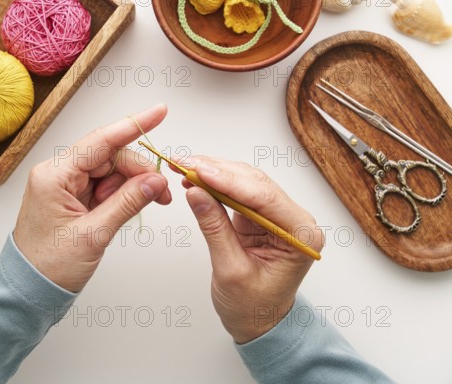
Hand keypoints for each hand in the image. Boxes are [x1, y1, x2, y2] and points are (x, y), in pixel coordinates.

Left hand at [13, 105, 171, 292]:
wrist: (29, 290)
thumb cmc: (48, 267)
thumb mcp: (93, 235)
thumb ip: (127, 203)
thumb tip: (156, 181)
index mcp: (54, 176)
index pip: (100, 141)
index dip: (134, 125)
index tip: (159, 112)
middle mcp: (58, 174)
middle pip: (110, 155)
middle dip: (139, 170)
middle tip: (162, 191)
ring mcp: (65, 185)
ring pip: (111, 170)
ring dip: (133, 184)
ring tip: (151, 202)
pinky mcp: (72, 197)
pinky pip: (105, 185)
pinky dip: (122, 193)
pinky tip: (133, 204)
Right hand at [182, 157, 322, 343]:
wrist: (258, 322)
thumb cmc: (254, 307)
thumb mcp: (230, 270)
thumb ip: (214, 228)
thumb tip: (196, 193)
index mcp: (301, 236)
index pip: (265, 197)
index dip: (230, 180)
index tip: (201, 170)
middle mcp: (294, 221)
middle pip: (255, 183)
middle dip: (218, 172)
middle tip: (186, 164)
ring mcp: (277, 216)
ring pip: (245, 182)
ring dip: (214, 174)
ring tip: (185, 168)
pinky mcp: (260, 216)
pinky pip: (237, 193)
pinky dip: (215, 185)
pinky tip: (196, 179)